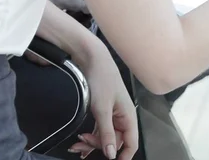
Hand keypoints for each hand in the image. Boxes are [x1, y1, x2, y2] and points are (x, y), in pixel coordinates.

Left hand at [68, 43, 137, 158]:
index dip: (123, 157)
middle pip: (116, 142)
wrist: (93, 59)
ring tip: (76, 145)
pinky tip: (81, 141)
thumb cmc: (102, 81)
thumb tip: (112, 155)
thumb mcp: (102, 109)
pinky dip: (91, 135)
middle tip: (81, 148)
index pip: (131, 143)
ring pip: (106, 136)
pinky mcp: (104, 110)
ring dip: (92, 143)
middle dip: (99, 148)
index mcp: (128, 116)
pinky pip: (100, 129)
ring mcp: (113, 113)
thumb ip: (107, 133)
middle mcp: (123, 116)